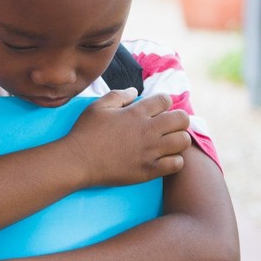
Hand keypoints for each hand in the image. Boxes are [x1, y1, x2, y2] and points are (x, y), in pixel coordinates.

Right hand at [66, 89, 191, 187]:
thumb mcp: (97, 107)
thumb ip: (117, 95)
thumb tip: (134, 91)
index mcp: (135, 113)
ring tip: (168, 142)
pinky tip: (163, 159)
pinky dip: (174, 161)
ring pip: (183, 141)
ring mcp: (150, 151)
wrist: (77, 161)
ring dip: (178, 139)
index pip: (165, 100)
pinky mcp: (149, 170)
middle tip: (168, 126)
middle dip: (178, 119)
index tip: (158, 110)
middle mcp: (147, 130)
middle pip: (182, 119)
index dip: (163, 103)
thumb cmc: (85, 132)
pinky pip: (176, 164)